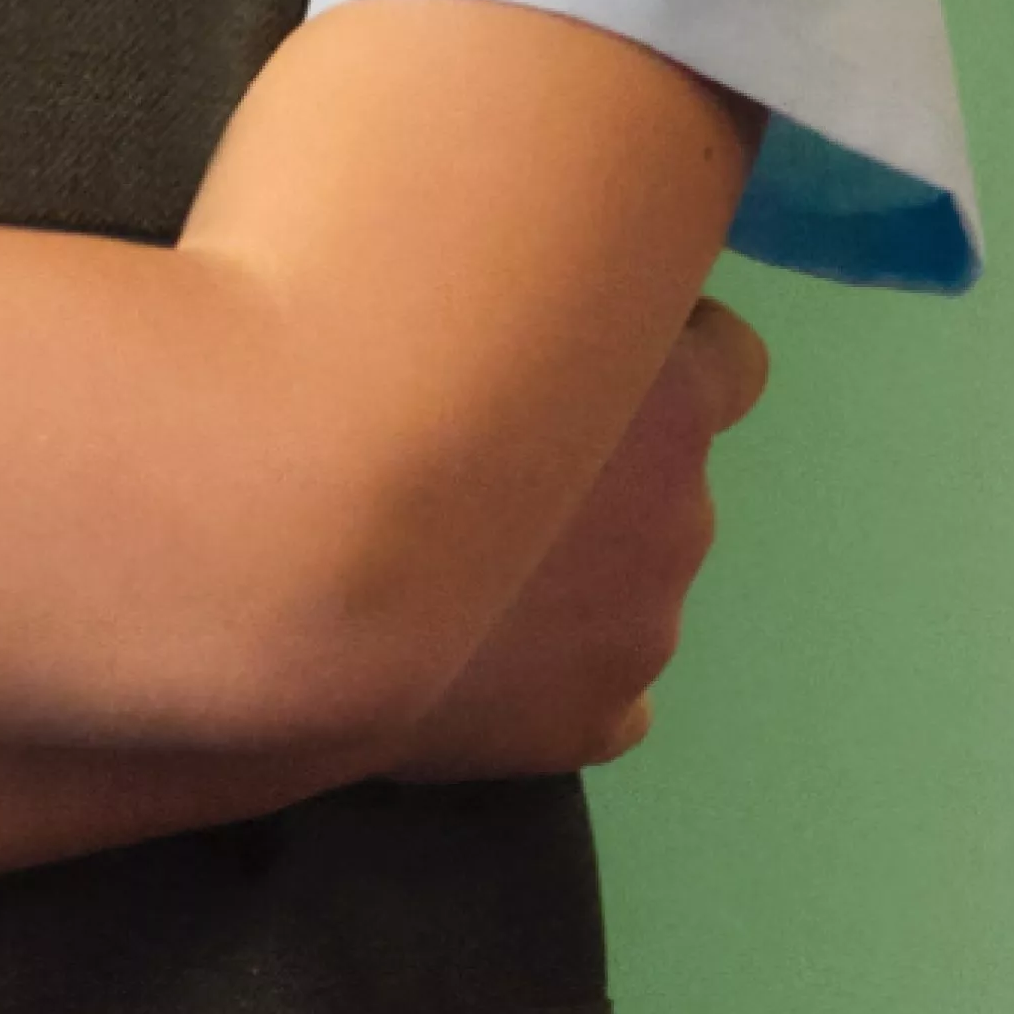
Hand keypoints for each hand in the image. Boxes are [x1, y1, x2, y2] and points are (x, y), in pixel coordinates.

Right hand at [374, 298, 768, 776]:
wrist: (283, 566)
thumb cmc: (348, 395)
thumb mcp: (453, 296)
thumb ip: (530, 308)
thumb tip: (525, 309)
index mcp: (668, 396)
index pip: (730, 362)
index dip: (659, 367)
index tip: (579, 374)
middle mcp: (682, 507)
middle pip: (665, 483)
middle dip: (594, 480)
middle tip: (479, 477)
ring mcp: (649, 622)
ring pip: (629, 588)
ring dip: (569, 578)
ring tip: (451, 573)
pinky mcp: (598, 717)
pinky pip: (605, 696)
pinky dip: (554, 679)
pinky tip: (468, 660)